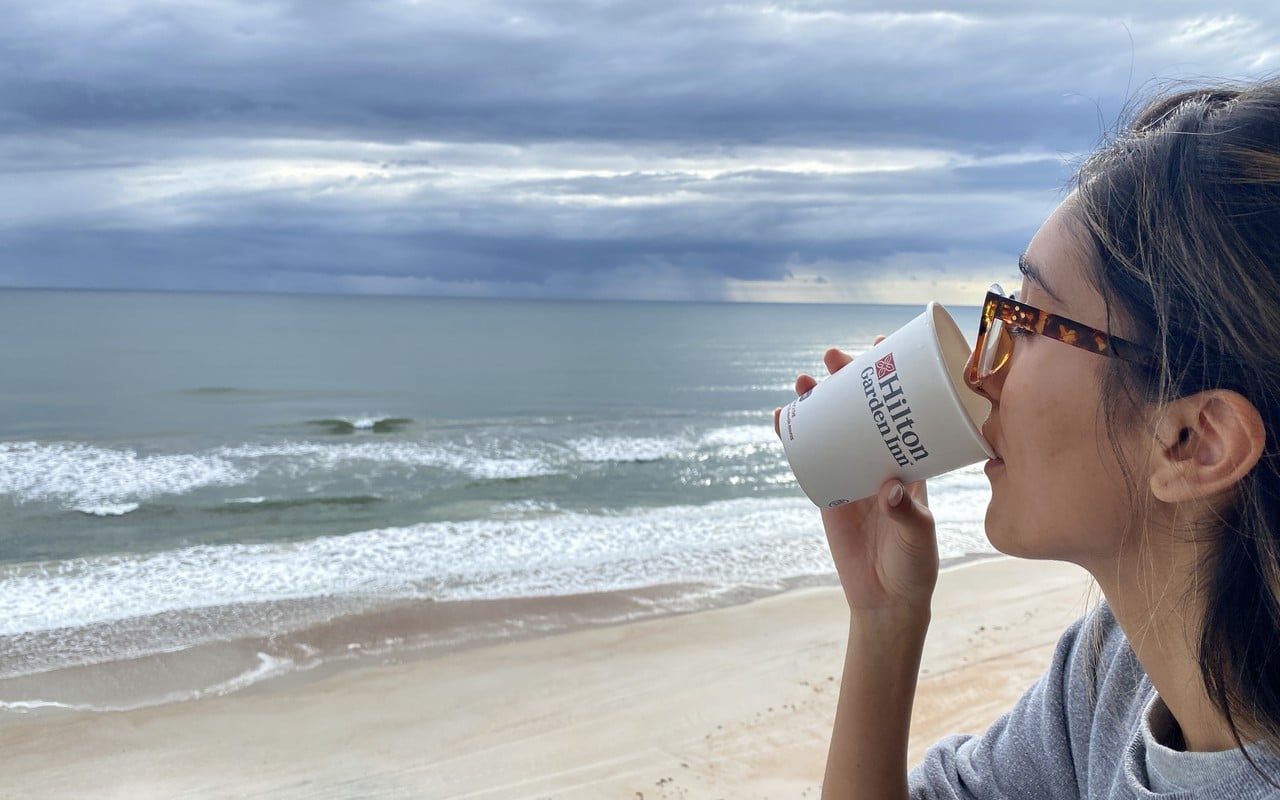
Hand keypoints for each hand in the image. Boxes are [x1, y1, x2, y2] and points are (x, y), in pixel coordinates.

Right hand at [774, 346, 938, 613]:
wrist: (885, 599)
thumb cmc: (914, 565)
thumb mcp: (918, 538)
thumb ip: (907, 515)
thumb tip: (890, 489)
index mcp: (912, 461)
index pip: (905, 409)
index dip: (894, 376)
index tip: (883, 346)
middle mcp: (881, 458)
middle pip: (863, 407)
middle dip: (848, 377)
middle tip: (834, 357)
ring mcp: (852, 471)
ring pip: (834, 425)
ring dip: (819, 399)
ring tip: (805, 380)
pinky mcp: (827, 490)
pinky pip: (809, 455)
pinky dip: (795, 434)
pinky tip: (782, 418)